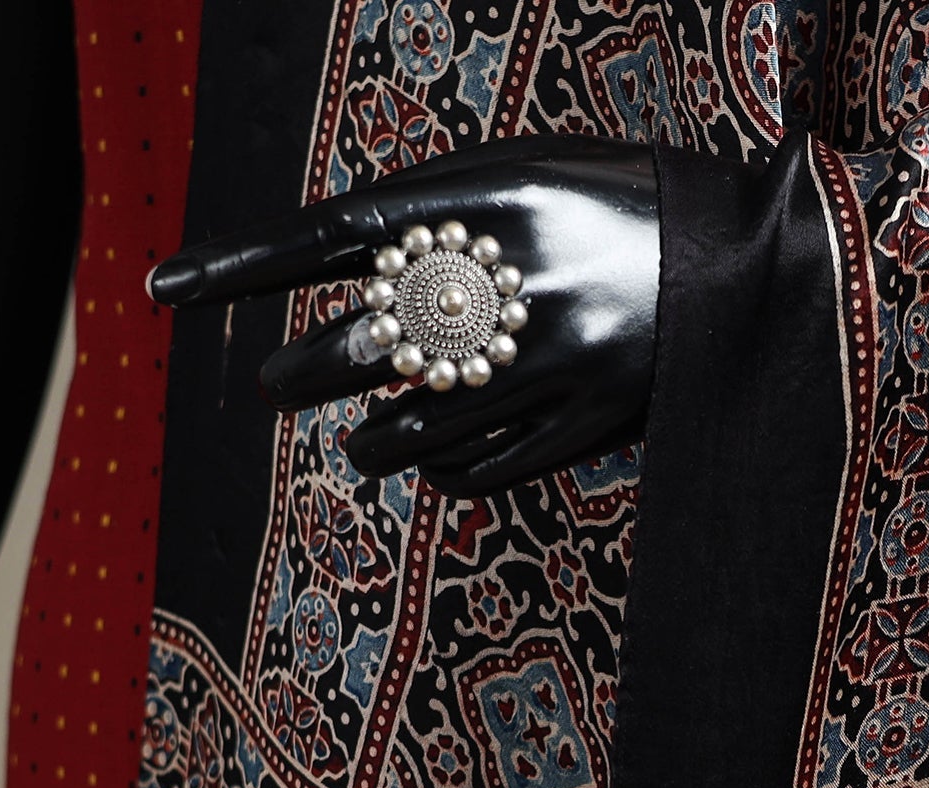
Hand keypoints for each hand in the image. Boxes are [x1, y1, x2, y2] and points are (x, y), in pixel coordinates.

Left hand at [148, 139, 658, 497]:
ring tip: (354, 443)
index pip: (337, 231)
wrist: (763, 268)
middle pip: (369, 341)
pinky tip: (422, 466)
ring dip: (368, 441)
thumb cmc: (631, 208)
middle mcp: (522, 278)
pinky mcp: (594, 422)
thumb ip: (449, 215)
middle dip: (307, 372)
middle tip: (277, 385)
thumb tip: (354, 269)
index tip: (165, 289)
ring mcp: (560, 358)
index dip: (244, 263)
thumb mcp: (536, 174)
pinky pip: (485, 466)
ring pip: (419, 422)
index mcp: (500, 195)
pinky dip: (439, 472)